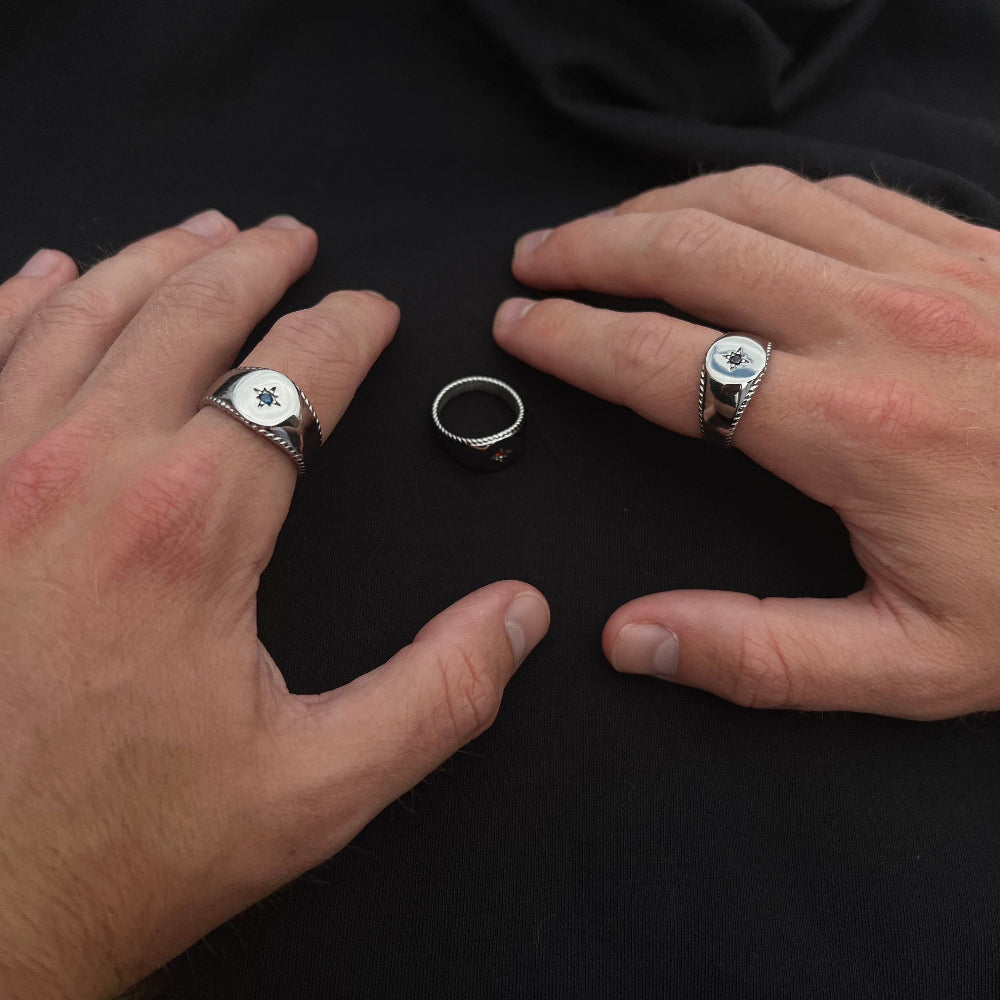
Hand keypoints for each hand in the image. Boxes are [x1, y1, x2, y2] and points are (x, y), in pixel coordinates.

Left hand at [0, 211, 549, 999]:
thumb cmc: (123, 847)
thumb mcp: (316, 786)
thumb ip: (438, 694)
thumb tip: (517, 617)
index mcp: (191, 526)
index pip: (295, 376)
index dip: (347, 329)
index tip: (371, 312)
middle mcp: (84, 472)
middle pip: (189, 312)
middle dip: (256, 263)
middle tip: (291, 237)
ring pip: (83, 310)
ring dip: (153, 260)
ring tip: (202, 234)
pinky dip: (23, 298)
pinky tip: (49, 275)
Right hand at [494, 165, 999, 719]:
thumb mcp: (915, 664)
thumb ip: (761, 656)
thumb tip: (632, 640)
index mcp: (851, 427)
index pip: (663, 361)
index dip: (572, 340)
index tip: (519, 327)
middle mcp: (879, 323)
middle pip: (690, 253)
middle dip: (591, 252)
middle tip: (533, 261)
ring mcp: (930, 267)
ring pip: (754, 200)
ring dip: (657, 208)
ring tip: (597, 230)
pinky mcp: (968, 245)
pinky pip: (832, 191)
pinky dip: (751, 192)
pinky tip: (720, 212)